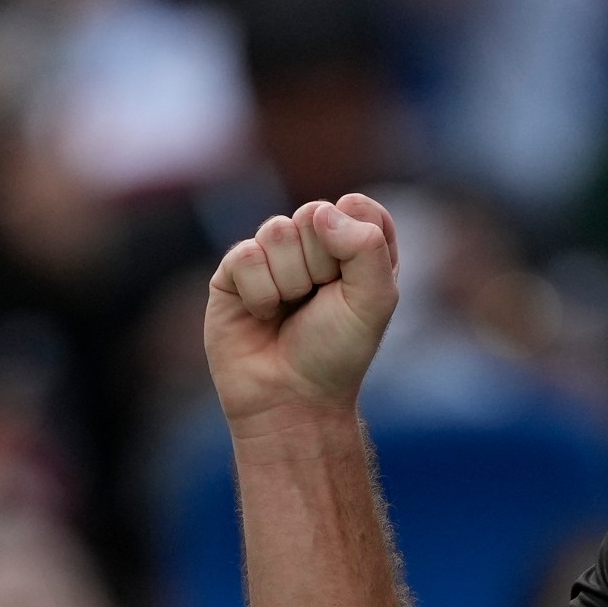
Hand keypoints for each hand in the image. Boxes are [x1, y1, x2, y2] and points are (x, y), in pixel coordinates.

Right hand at [205, 195, 399, 426]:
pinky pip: (246, 255)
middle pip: (314, 213)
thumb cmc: (337, 352)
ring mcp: (272, 257)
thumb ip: (367, 246)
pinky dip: (259, 292)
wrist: (291, 399)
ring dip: (290, 281)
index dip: (356, 241)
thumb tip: (320, 212)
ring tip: (289, 311)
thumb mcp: (374, 301)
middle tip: (318, 303)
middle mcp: (313, 246)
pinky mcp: (233, 273)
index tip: (353, 283)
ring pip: (276, 231)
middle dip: (321, 264)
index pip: (356, 207)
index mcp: (355, 247)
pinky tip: (262, 315)